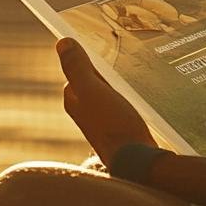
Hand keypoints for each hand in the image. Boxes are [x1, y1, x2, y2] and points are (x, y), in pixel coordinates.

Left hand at [56, 38, 155, 163]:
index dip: (89, 57)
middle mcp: (85, 112)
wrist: (139, 162)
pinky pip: (121, 104)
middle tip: (125, 54)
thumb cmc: (114, 125)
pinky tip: (143, 94)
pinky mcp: (119, 130)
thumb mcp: (93, 91)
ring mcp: (102, 122)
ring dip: (120, 82)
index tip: (105, 43)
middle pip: (93, 81)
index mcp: (74, 100)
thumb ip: (77, 67)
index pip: (77, 70)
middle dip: (106, 69)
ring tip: (137, 71)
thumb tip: (62, 42)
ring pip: (108, 92)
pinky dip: (128, 96)